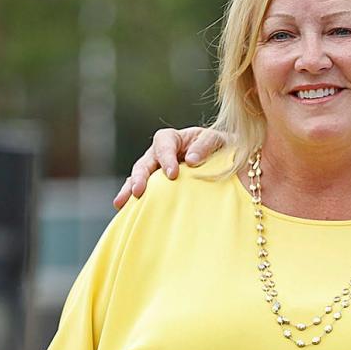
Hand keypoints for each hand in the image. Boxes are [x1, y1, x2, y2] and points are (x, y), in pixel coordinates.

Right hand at [112, 127, 226, 209]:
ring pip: (138, 177)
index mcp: (175, 139)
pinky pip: (144, 192)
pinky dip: (134, 200)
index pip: (163, 142)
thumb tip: (190, 159)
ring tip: (121, 203)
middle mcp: (161, 154)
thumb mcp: (218, 141)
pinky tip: (126, 211)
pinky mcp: (158, 188)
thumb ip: (205, 145)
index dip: (165, 157)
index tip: (172, 174)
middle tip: (139, 191)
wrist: (229, 164)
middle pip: (144, 162)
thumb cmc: (222, 148)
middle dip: (140, 176)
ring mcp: (156, 172)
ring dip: (129, 189)